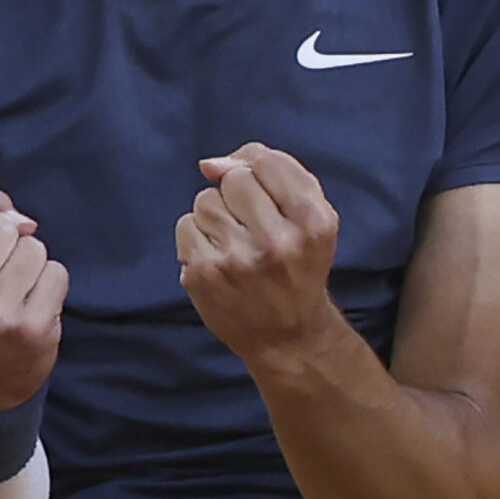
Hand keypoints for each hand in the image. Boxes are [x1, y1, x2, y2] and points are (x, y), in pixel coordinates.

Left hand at [174, 144, 341, 363]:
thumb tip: (210, 164)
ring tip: (236, 244)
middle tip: (252, 226)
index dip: (259, 171)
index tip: (265, 194)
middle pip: (234, 179)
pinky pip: (186, 224)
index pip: (268, 162)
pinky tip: (218, 258)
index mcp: (313, 223)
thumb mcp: (312, 219)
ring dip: (216, 216)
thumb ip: (275, 174)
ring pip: (205, 200)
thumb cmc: (298, 267)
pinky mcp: (204, 274)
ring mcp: (237, 259)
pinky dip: (197, 237)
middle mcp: (278, 242)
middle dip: (238, 195)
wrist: (288, 337)